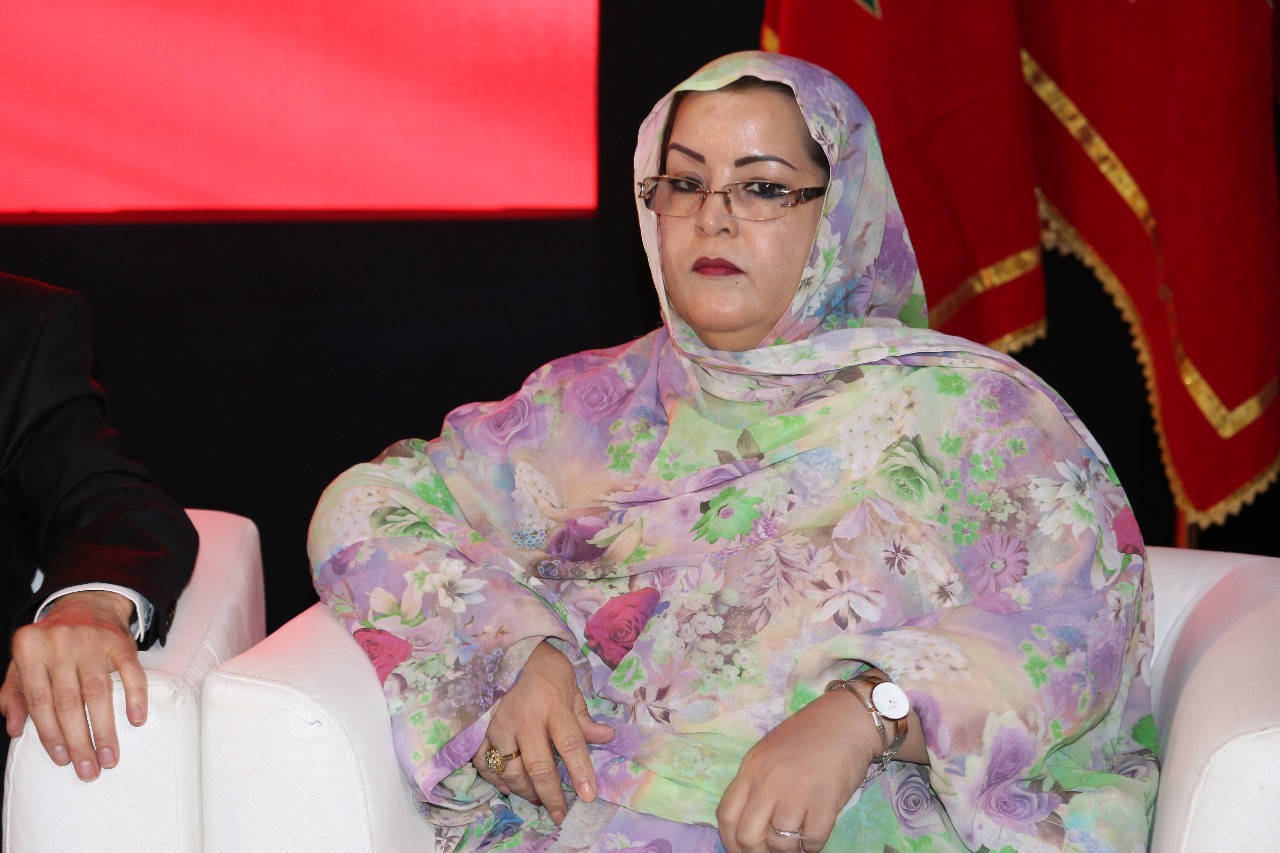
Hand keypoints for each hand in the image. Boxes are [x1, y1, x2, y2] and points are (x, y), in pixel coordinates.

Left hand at [0, 591, 144, 781]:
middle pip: (69, 702)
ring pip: (98, 693)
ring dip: (104, 730)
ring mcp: (92, 641)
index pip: (38, 700)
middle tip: (88, 770)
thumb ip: (14, 694)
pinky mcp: (121, 640)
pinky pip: (131, 672)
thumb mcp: (23, 662)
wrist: (87, 602)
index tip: (62, 760)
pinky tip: (136, 720)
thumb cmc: (51, 643)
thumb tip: (14, 729)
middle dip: (79, 741)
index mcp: (30, 649)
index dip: (50, 734)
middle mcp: (60, 643)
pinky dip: (135, 697)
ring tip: (109, 757)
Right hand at [471, 640, 614, 822]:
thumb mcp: (572, 689)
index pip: (570, 743)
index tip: (588, 795)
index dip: (580, 771)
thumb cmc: (548, 671)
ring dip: (524, 790)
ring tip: (538, 798)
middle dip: (551, 795)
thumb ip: (585, 718)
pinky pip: (484, 762)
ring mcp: (499, 724)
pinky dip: (495, 779)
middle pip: (538, 766)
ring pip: (509, 770)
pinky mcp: (481, 728)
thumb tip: (607, 737)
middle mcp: (525, 718)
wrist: (513, 651)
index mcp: (553, 705)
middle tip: (560, 813)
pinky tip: (508, 787)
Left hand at [717, 688, 880, 852]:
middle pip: (748, 837)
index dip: (730, 842)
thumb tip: (748, 824)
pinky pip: (812, 842)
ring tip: (797, 838)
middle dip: (758, 852)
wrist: (845, 720)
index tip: (741, 851)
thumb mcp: (768, 754)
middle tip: (772, 850)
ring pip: (781, 844)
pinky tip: (814, 833)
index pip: (726, 815)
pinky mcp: (826, 802)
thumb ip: (755, 785)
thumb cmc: (807, 736)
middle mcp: (769, 782)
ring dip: (789, 849)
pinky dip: (812, 845)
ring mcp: (797, 793)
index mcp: (751, 769)